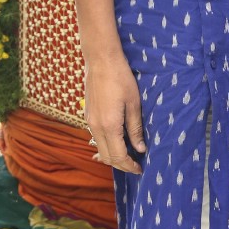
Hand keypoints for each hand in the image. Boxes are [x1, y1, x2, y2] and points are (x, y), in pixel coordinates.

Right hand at [83, 54, 146, 173]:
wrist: (101, 60)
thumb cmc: (121, 78)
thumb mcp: (134, 104)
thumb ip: (135, 128)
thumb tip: (140, 148)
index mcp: (109, 126)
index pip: (118, 156)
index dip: (129, 166)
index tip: (140, 169)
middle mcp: (96, 127)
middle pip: (107, 157)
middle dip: (121, 165)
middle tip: (135, 165)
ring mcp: (89, 122)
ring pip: (99, 149)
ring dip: (112, 156)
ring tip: (128, 156)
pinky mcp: (87, 116)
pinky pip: (95, 138)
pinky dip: (105, 146)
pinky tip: (115, 142)